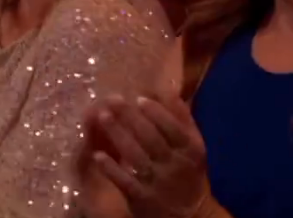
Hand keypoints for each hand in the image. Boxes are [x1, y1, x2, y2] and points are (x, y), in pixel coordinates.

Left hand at [76, 95, 210, 217]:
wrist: (191, 215)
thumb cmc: (189, 172)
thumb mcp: (194, 146)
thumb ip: (182, 118)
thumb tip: (168, 88)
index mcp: (190, 150)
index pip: (172, 127)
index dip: (155, 112)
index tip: (137, 98)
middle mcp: (175, 164)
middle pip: (150, 137)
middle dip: (130, 117)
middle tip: (112, 100)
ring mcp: (158, 182)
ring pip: (135, 155)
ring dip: (118, 135)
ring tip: (102, 116)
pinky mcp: (142, 198)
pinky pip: (124, 181)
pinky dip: (111, 168)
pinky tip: (98, 155)